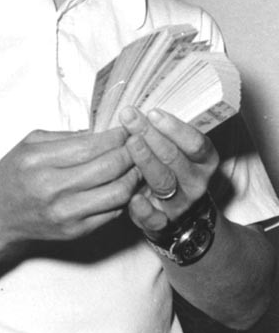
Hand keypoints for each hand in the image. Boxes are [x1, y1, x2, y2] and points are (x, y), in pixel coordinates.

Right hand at [0, 127, 136, 246]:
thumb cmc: (12, 175)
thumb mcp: (28, 144)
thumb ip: (63, 136)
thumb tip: (101, 133)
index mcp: (36, 161)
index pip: (90, 146)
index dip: (115, 137)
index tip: (126, 130)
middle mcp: (50, 189)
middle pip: (108, 168)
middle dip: (130, 153)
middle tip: (138, 145)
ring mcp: (64, 213)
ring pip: (117, 193)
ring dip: (133, 176)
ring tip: (136, 165)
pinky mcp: (74, 231)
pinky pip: (112, 212)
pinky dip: (125, 197)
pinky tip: (124, 185)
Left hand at [118, 107, 217, 238]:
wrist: (176, 213)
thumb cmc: (168, 169)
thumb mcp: (174, 149)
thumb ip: (159, 133)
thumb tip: (134, 110)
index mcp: (203, 160)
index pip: (195, 143)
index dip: (175, 128)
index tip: (153, 112)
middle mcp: (195, 181)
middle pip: (175, 158)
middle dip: (152, 136)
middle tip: (131, 119)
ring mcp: (179, 203)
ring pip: (163, 182)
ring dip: (145, 161)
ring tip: (130, 143)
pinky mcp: (162, 222)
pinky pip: (154, 218)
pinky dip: (143, 208)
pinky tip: (132, 198)